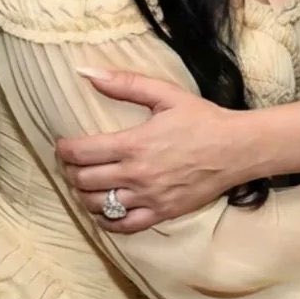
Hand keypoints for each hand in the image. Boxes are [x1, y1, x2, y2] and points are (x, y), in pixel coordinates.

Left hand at [56, 69, 250, 233]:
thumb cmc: (202, 118)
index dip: (64, 150)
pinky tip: (103, 210)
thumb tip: (87, 72)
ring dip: (83, 195)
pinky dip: (106, 220)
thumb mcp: (165, 94)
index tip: (62, 144)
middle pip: (84, 181)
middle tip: (71, 163)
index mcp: (134, 144)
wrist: (236, 149)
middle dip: (70, 172)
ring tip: (83, 184)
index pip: (82, 153)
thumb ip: (125, 83)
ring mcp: (149, 198)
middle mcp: (137, 175)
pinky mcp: (162, 214)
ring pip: (98, 205)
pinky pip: (123, 226)